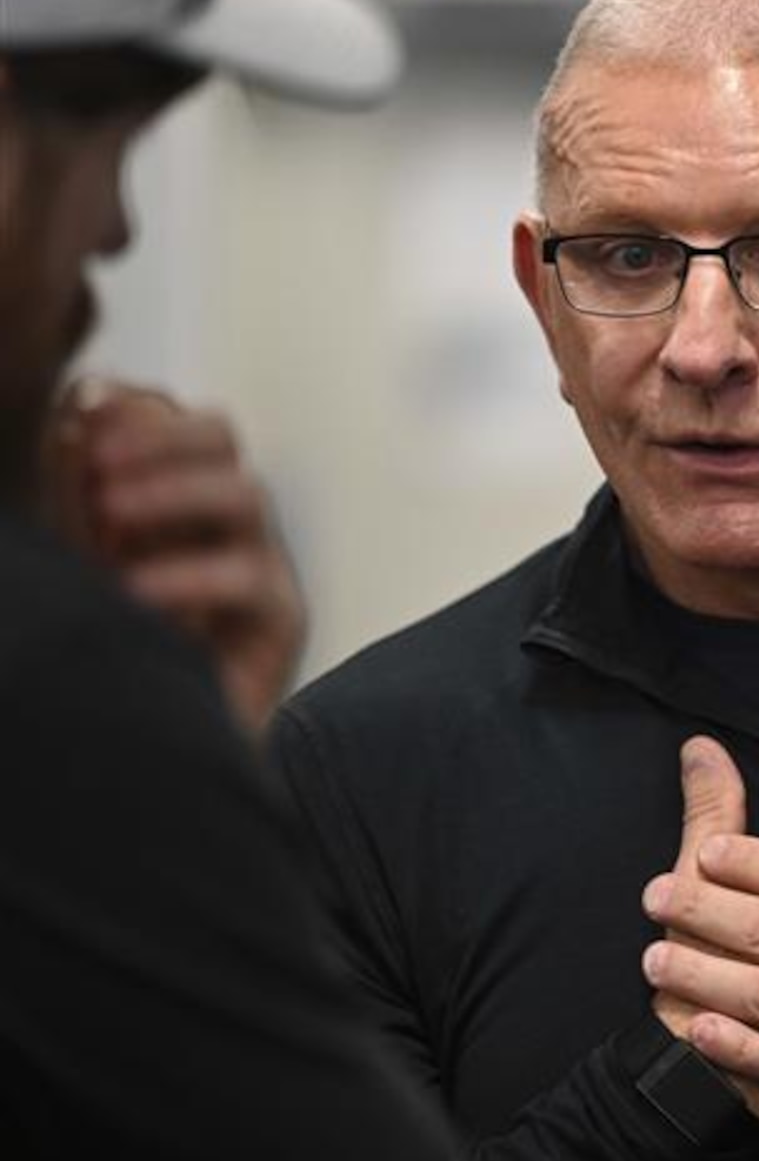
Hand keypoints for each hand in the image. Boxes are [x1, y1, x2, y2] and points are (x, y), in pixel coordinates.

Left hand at [41, 380, 305, 733]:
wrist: (150, 758)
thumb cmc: (109, 658)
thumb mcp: (78, 557)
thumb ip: (76, 485)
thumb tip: (84, 402)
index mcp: (167, 498)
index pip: (169, 419)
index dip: (133, 409)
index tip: (80, 413)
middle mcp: (217, 523)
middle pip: (218, 436)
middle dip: (160, 436)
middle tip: (97, 456)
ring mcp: (256, 566)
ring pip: (243, 492)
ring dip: (174, 490)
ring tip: (108, 511)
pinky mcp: (280, 618)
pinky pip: (247, 576)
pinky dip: (188, 575)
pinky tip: (134, 591)